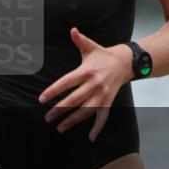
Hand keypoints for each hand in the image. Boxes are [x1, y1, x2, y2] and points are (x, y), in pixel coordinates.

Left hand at [38, 27, 133, 141]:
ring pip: (86, 111)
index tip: (42, 99)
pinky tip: (90, 137)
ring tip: (60, 128)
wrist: (125, 63)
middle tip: (47, 117)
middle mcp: (94, 84)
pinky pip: (103, 117)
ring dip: (73, 121)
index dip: (54, 91)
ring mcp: (102, 95)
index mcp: (87, 71)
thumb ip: (79, 39)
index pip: (67, 82)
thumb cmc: (103, 55)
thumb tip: (72, 30)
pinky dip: (98, 128)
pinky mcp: (109, 102)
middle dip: (60, 110)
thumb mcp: (90, 46)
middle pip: (74, 100)